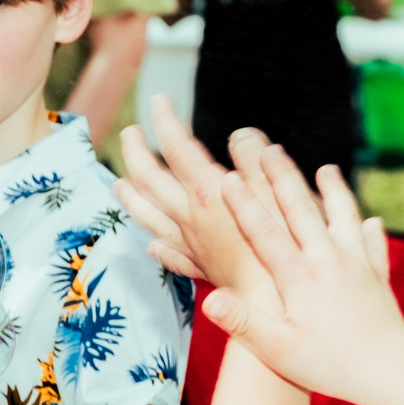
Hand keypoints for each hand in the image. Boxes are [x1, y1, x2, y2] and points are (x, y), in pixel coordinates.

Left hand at [113, 95, 277, 306]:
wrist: (276, 303)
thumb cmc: (284, 247)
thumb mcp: (280, 190)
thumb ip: (255, 157)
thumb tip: (240, 135)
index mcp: (208, 192)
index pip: (175, 147)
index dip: (164, 120)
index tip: (158, 101)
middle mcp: (191, 217)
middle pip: (149, 179)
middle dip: (135, 152)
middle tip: (130, 133)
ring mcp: (192, 244)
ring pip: (149, 216)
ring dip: (131, 197)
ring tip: (118, 185)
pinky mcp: (202, 268)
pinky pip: (170, 255)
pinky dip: (157, 246)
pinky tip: (152, 246)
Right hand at [194, 134, 403, 401]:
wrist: (392, 373)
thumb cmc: (331, 366)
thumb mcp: (278, 351)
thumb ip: (243, 322)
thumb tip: (209, 300)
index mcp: (298, 279)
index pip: (264, 233)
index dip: (243, 205)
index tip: (225, 177)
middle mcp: (328, 262)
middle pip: (302, 211)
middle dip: (282, 178)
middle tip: (267, 150)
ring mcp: (356, 266)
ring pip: (342, 218)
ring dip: (332, 191)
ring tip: (326, 168)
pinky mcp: (377, 278)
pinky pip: (373, 246)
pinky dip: (370, 231)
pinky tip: (370, 223)